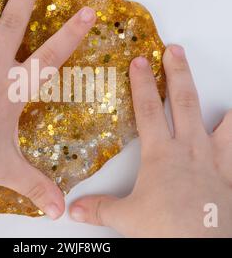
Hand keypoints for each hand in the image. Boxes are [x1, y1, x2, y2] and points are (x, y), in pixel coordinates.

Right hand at [70, 45, 231, 236]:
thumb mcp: (129, 218)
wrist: (204, 245)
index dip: (142, 83)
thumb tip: (74, 209)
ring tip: (219, 83)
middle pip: (182, 102)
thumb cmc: (168, 229)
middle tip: (174, 51)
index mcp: (162, 154)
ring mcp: (214, 158)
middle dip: (177, 73)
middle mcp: (190, 149)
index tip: (139, 62)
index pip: (148, 109)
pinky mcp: (230, 173)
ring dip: (217, 101)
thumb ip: (100, 209)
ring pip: (221, 120)